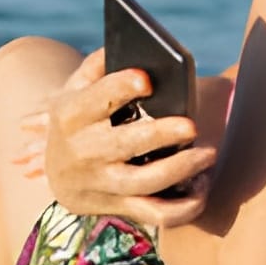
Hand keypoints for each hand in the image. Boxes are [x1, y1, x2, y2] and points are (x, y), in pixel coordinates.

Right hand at [12, 48, 221, 227]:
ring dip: (180, 169)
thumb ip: (98, 66)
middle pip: (125, 144)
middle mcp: (83, 151)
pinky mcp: (117, 207)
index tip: (146, 79)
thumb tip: (136, 50)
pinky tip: (203, 188)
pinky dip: (183, 207)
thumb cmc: (77, 120)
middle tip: (190, 125)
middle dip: (159, 134)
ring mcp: (101, 183)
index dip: (120, 87)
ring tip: (208, 153)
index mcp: (70, 115)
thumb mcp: (74, 89)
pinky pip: (156, 214)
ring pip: (144, 181)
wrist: (57, 173)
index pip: (97, 100)